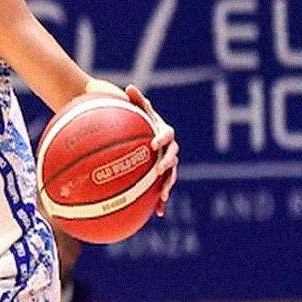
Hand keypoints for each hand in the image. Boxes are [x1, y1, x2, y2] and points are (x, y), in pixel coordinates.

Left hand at [126, 84, 178, 217]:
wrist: (140, 132)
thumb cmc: (136, 118)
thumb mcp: (135, 109)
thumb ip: (135, 101)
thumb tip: (129, 87)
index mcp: (163, 132)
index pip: (166, 134)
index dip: (161, 139)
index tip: (153, 144)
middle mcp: (169, 148)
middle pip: (173, 156)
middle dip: (167, 164)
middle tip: (158, 170)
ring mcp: (167, 163)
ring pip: (171, 175)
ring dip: (168, 186)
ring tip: (163, 197)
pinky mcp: (162, 176)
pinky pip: (162, 188)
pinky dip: (161, 201)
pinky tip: (157, 213)